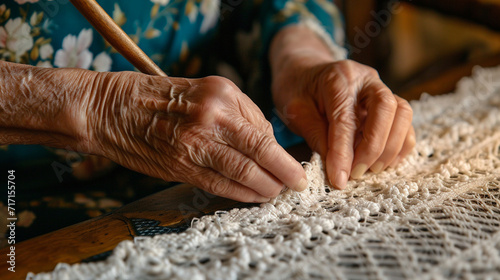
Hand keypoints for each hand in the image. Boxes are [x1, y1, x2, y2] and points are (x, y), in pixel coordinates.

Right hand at [77, 72, 306, 201]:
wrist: (112, 109)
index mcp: (223, 93)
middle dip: (285, 172)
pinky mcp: (182, 166)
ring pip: (245, 172)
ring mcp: (196, 142)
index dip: (281, 151)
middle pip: (261, 150)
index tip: (294, 164)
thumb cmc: (161, 99)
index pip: (264, 127)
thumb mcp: (205, 91)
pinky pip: (221, 185)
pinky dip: (242, 194)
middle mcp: (213, 115)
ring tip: (277, 193)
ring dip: (267, 187)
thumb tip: (267, 144)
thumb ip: (238, 115)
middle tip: (298, 184)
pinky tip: (254, 197)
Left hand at [272, 58, 414, 188]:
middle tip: (356, 173)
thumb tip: (336, 167)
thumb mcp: (295, 111)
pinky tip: (383, 162)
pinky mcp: (389, 101)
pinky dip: (400, 144)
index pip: (346, 119)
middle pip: (386, 109)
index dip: (343, 152)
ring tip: (370, 169)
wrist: (304, 70)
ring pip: (402, 114)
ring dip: (390, 147)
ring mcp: (381, 88)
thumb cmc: (297, 90)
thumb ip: (315, 135)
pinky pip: (405, 122)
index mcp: (337, 78)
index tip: (339, 179)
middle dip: (374, 147)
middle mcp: (365, 79)